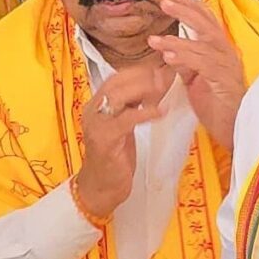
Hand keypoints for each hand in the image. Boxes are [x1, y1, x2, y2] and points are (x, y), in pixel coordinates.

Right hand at [72, 62, 173, 220]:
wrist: (101, 188)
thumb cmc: (114, 159)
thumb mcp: (124, 127)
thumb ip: (132, 108)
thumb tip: (153, 87)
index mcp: (96, 105)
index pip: (116, 78)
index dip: (138, 71)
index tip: (160, 70)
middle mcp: (92, 110)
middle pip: (117, 82)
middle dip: (143, 76)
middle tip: (166, 76)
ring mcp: (96, 124)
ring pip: (119, 96)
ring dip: (143, 89)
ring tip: (164, 88)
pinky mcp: (105, 139)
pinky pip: (126, 119)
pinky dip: (145, 113)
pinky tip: (160, 112)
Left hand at [151, 0, 250, 148]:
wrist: (234, 131)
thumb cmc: (217, 107)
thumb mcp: (196, 81)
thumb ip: (186, 64)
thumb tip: (170, 50)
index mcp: (222, 51)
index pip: (209, 22)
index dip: (194, 6)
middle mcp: (228, 54)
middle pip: (208, 25)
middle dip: (186, 12)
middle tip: (165, 2)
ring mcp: (228, 67)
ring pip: (203, 45)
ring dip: (176, 41)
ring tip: (154, 40)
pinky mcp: (224, 82)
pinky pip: (203, 64)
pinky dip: (185, 58)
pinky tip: (168, 57)